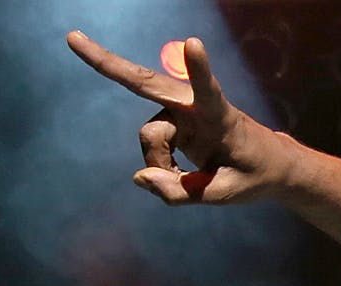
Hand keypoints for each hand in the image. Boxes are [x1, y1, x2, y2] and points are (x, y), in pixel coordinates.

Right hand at [66, 31, 286, 204]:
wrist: (268, 165)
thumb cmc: (253, 175)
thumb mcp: (224, 194)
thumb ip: (183, 192)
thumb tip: (140, 177)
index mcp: (221, 116)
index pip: (208, 91)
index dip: (199, 69)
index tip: (193, 42)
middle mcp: (194, 106)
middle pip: (146, 84)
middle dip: (108, 63)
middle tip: (73, 37)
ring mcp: (179, 112)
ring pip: (150, 137)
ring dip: (161, 163)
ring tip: (187, 177)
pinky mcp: (171, 122)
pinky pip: (151, 146)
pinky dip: (159, 164)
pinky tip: (179, 170)